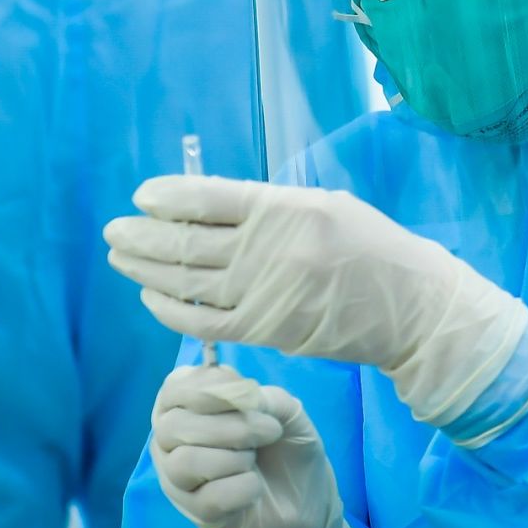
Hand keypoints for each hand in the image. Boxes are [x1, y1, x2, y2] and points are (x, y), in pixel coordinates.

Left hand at [105, 176, 527, 426]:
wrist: (412, 306)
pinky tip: (152, 298)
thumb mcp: (329, 208)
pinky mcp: (268, 330)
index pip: (210, 197)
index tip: (143, 196)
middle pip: (188, 241)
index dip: (168, 197)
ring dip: (147, 270)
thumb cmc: (373, 249)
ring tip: (122, 258)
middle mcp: (272, 248)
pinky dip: (172, 311)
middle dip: (143, 236)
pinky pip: (205, 323)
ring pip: (187, 283)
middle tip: (116, 231)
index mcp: (288, 208)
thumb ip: (273, 209)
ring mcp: (267, 292)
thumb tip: (212, 209)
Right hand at [150, 365, 339, 527]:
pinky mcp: (197, 515)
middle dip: (231, 426)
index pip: (173, 388)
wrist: (307, 497)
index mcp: (186, 406)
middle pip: (172, 427)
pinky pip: (207, 499)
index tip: (249, 396)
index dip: (209, 388)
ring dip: (234, 458)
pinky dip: (243, 488)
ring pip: (184, 463)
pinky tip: (255, 487)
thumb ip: (264, 398)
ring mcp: (178, 482)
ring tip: (255, 459)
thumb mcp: (287, 411)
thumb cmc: (285, 444)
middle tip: (269, 431)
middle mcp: (171, 443)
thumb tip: (242, 397)